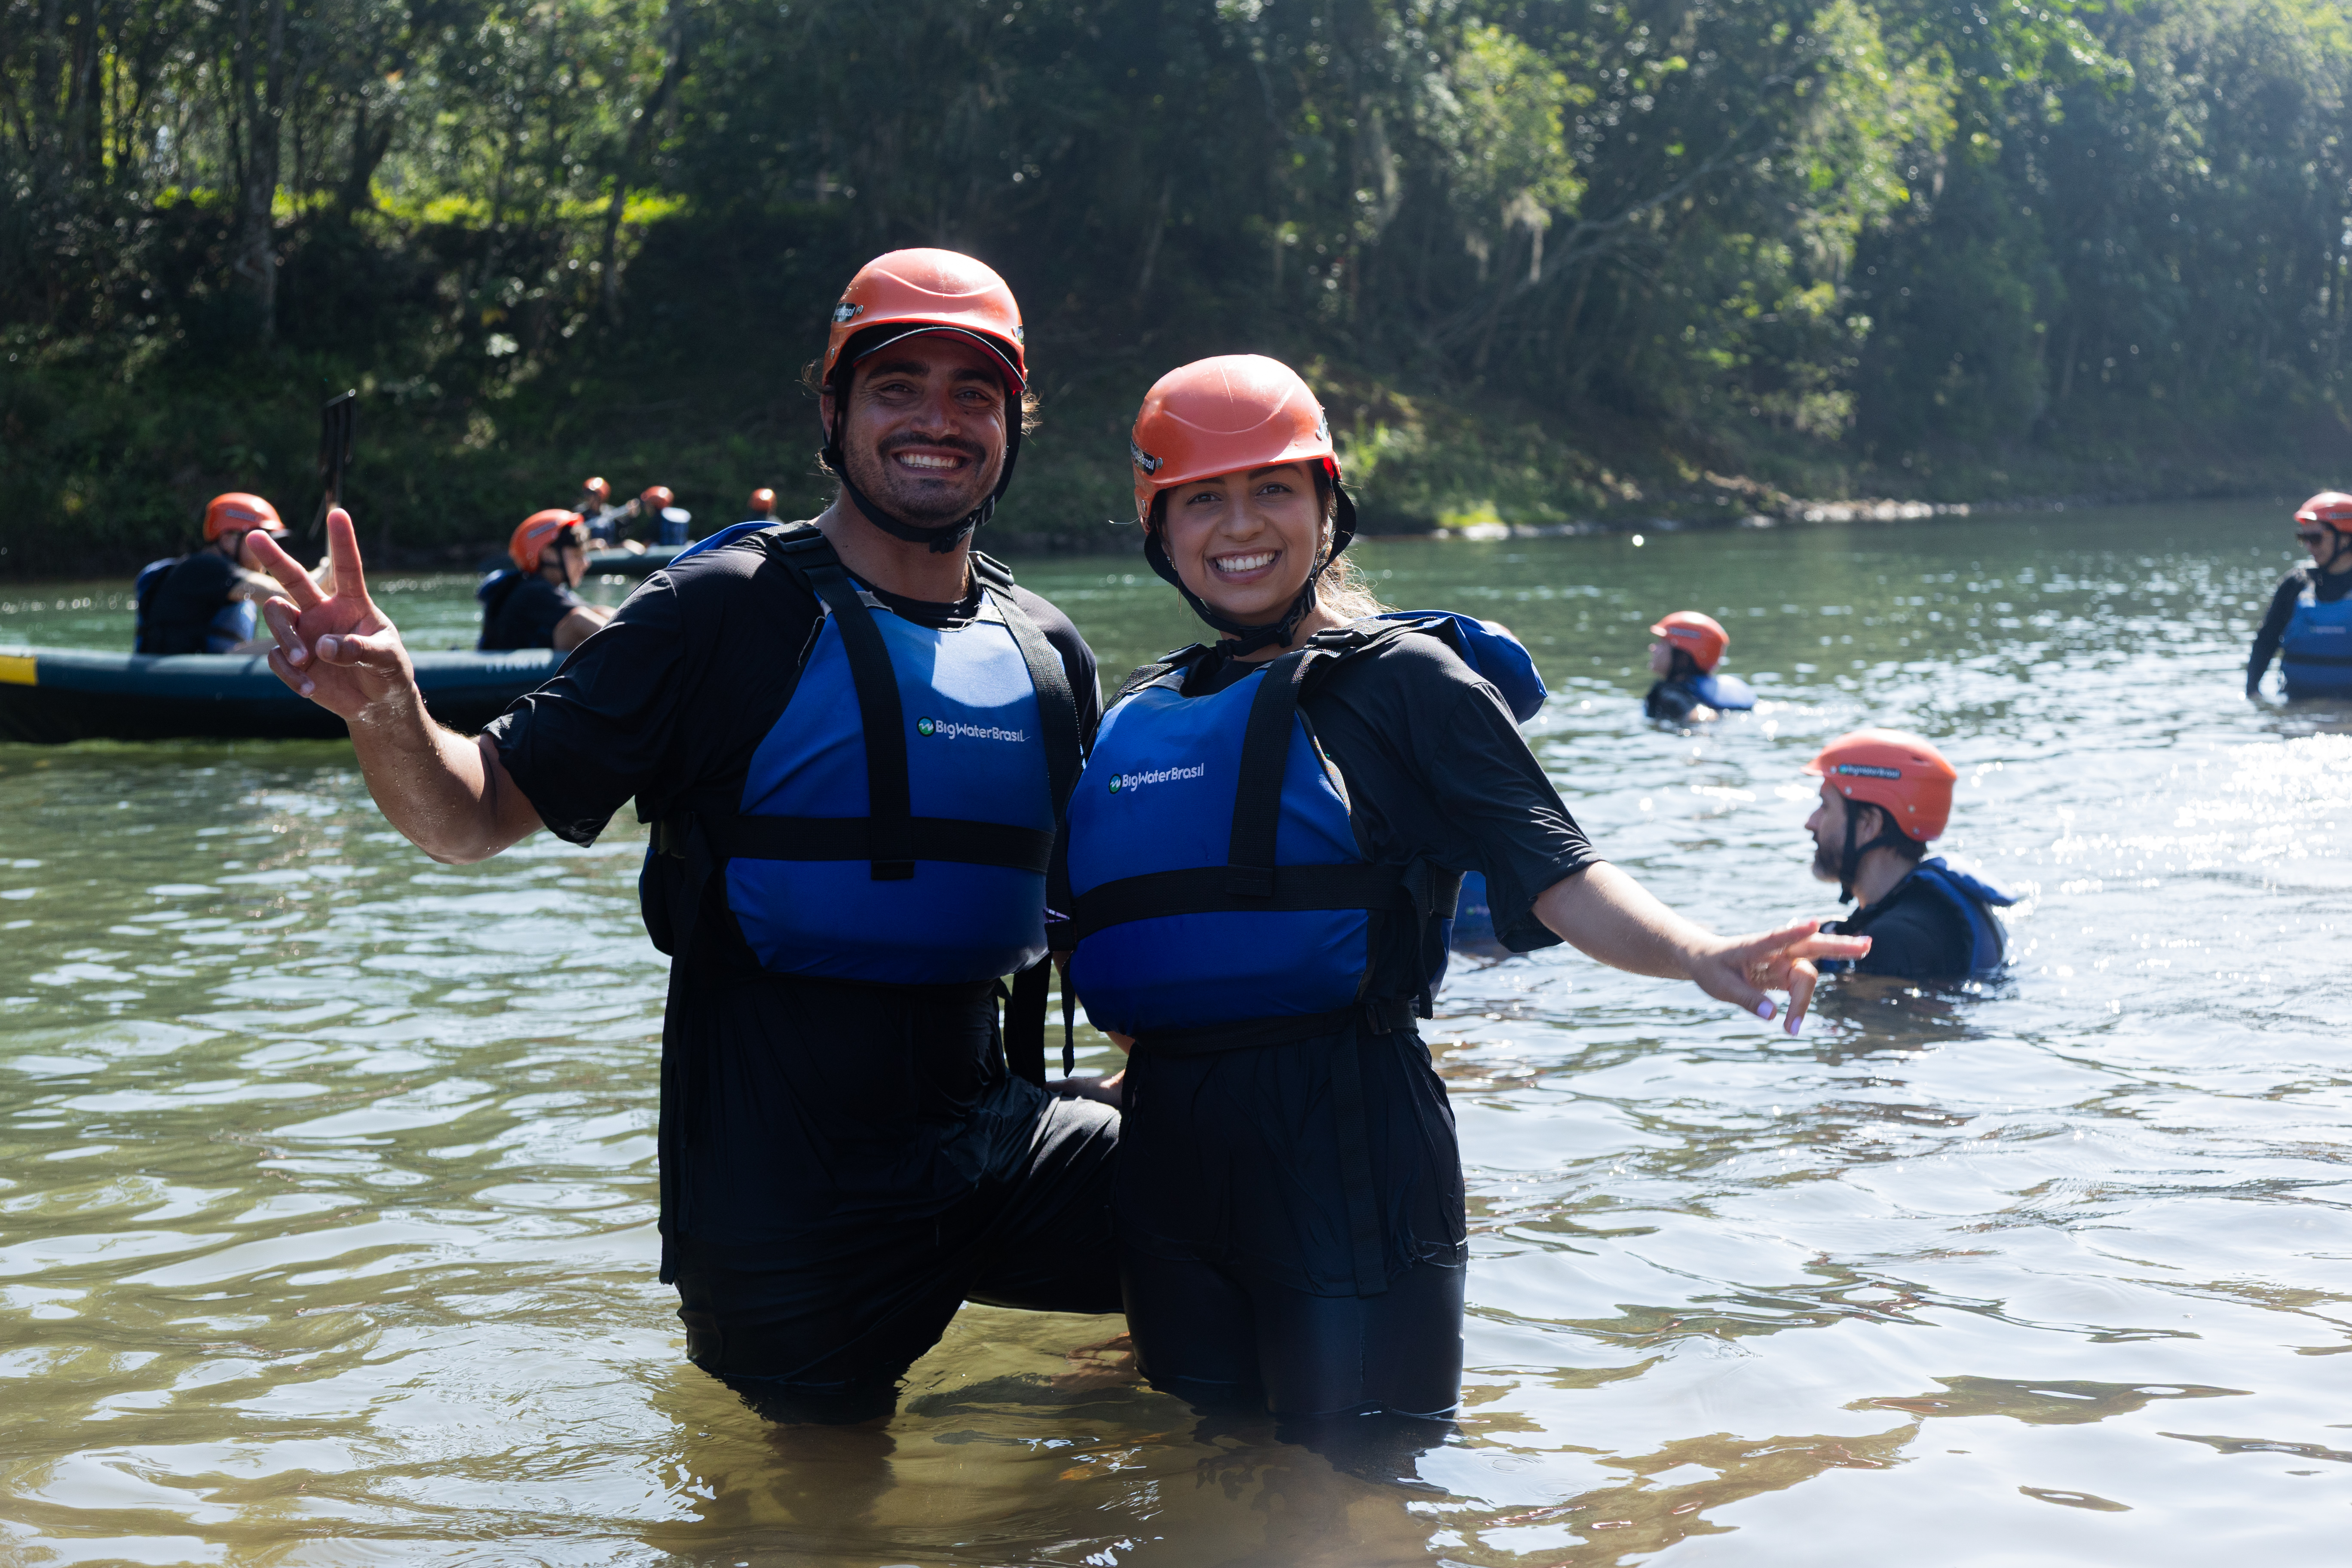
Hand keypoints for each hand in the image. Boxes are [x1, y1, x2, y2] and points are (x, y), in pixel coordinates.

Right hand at [249, 508, 417, 723]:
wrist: (377, 702)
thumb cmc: (388, 671)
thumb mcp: (386, 660)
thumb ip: (360, 650)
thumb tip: (323, 647)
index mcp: (352, 603)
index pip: (348, 568)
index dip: (343, 542)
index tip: (339, 513)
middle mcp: (323, 611)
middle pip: (293, 579)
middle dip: (274, 558)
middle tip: (253, 536)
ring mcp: (305, 633)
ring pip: (277, 617)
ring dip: (287, 638)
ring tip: (304, 660)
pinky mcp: (293, 659)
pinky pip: (277, 657)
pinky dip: (290, 673)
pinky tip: (309, 689)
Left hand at [1682, 919, 1869, 1036]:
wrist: (1705, 959)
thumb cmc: (1710, 968)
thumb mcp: (1720, 986)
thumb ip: (1746, 998)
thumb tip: (1773, 1015)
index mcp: (1753, 946)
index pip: (1776, 938)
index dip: (1795, 932)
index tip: (1813, 924)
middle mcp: (1774, 950)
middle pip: (1811, 946)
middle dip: (1839, 947)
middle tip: (1868, 946)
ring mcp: (1782, 960)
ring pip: (1807, 974)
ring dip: (1804, 1001)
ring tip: (1790, 1030)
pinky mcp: (1785, 973)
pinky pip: (1801, 986)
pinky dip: (1803, 1002)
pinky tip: (1795, 1022)